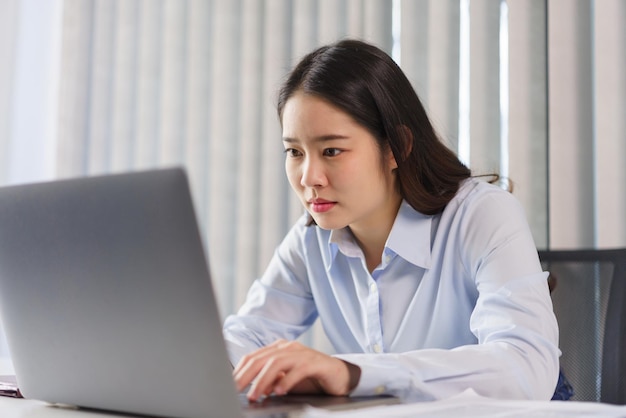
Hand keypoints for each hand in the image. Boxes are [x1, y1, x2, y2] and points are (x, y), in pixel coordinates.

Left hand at [233, 339, 359, 400]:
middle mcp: (288, 347)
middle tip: (236, 391)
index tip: (229, 386)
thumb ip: (270, 381)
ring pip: (276, 362)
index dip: (239, 372)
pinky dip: (286, 380)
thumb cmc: (310, 378)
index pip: (252, 357)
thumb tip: (253, 389)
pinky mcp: (315, 362)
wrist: (338, 376)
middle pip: (260, 359)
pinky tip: (279, 391)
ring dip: (262, 380)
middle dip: (245, 376)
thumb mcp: (285, 380)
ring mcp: (301, 353)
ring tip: (255, 395)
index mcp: (277, 349)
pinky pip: (297, 369)